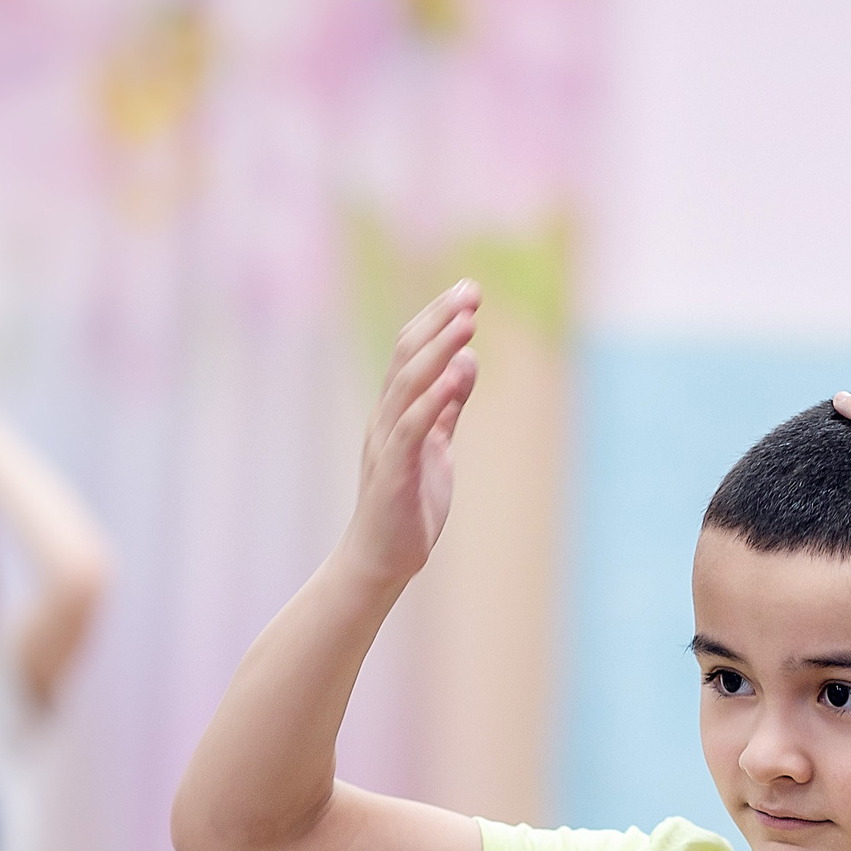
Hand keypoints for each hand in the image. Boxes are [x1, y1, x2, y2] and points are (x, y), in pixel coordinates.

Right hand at [340, 280, 479, 589]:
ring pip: (408, 384)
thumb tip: (468, 361)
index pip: (412, 352)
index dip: (437, 319)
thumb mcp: (436, 446)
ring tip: (467, 321)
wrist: (380, 560)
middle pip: (408, 357)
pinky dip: (436, 398)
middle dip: (440, 320)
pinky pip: (413, 427)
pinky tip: (460, 373)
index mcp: (395, 411)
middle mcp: (385, 418)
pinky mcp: (394, 472)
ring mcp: (387, 443)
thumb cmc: (407, 507)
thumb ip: (449, 406)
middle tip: (470, 290)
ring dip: (439, 350)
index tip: (466, 290)